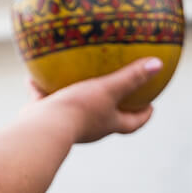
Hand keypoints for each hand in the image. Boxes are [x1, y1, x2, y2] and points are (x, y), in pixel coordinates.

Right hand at [28, 58, 159, 144]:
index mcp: (107, 124)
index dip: (144, 115)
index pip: (132, 123)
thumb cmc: (79, 110)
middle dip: (111, 105)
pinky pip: (42, 100)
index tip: (151, 104)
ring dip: (75, 96)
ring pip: (72, 109)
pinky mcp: (42, 119)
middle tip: (116, 89)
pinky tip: (34, 74)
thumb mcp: (108, 89)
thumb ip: (131, 77)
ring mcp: (64, 124)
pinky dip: (40, 89)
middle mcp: (88, 127)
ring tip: (73, 78)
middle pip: (105, 118)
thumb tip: (158, 63)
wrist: (41, 129)